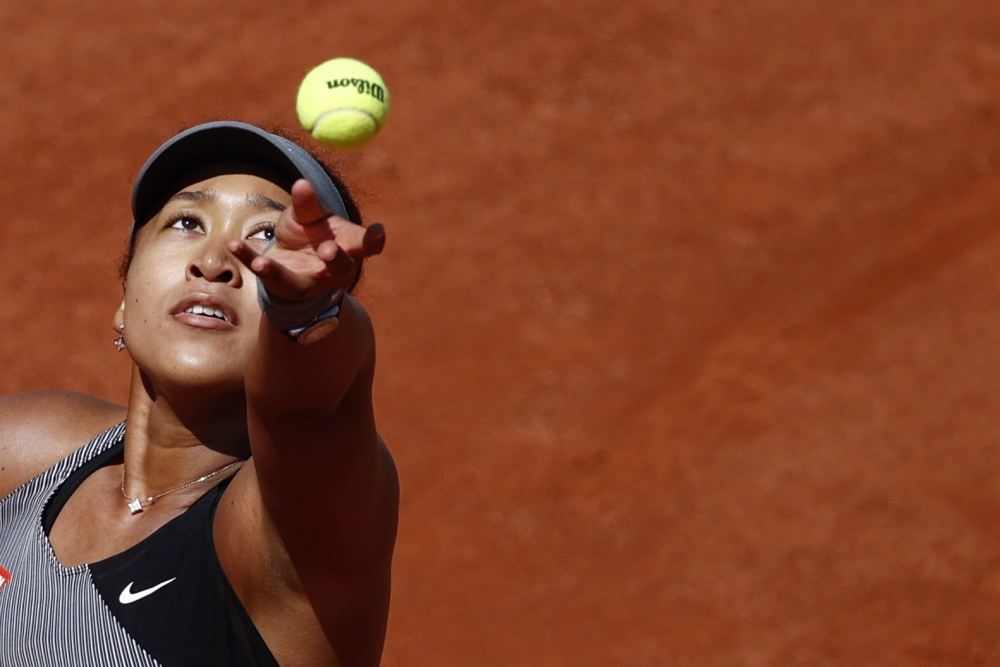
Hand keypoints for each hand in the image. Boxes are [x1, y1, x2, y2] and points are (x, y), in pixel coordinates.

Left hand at [227, 179, 384, 299]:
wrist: (295, 265)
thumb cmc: (312, 234)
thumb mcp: (311, 216)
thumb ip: (308, 203)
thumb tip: (301, 183)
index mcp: (349, 247)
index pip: (367, 245)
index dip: (374, 240)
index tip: (377, 232)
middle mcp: (334, 269)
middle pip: (340, 267)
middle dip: (335, 259)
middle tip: (327, 250)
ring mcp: (308, 281)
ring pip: (298, 281)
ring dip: (279, 272)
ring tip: (263, 265)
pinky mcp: (283, 284)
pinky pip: (265, 272)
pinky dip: (249, 258)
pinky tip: (233, 245)